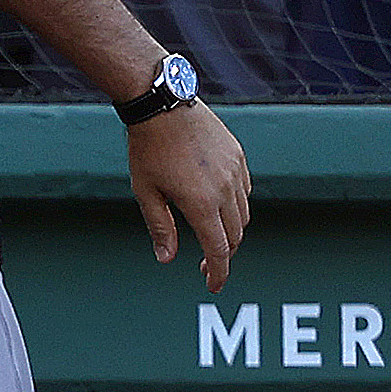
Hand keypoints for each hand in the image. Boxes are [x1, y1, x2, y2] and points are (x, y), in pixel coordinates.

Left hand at [126, 99, 247, 289]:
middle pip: (235, 235)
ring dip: (230, 231)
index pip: (219, 249)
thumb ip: (160, 227)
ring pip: (243, 214)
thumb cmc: (148, 149)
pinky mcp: (239, 157)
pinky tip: (217, 206)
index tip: (214, 285)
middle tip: (206, 264)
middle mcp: (225, 190)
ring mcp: (235, 172)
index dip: (219, 272)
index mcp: (201, 203)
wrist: (164, 105)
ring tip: (210, 235)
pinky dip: (235, 206)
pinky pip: (244, 191)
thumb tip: (167, 258)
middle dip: (223, 254)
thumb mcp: (146, 192)